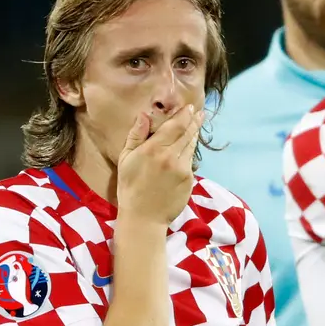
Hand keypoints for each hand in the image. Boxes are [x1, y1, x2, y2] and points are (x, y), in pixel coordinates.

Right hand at [117, 105, 202, 224]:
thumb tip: (144, 115)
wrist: (144, 217)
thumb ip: (136, 135)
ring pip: (191, 146)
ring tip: (197, 124)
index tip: (189, 107)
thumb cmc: (130, 188)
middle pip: (187, 133)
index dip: (184, 114)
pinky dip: (190, 152)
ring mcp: (182, 168)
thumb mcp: (126, 159)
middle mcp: (171, 156)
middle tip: (198, 112)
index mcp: (154, 149)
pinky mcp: (189, 180)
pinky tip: (189, 148)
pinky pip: (190, 161)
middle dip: (194, 121)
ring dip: (194, 134)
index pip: (175, 125)